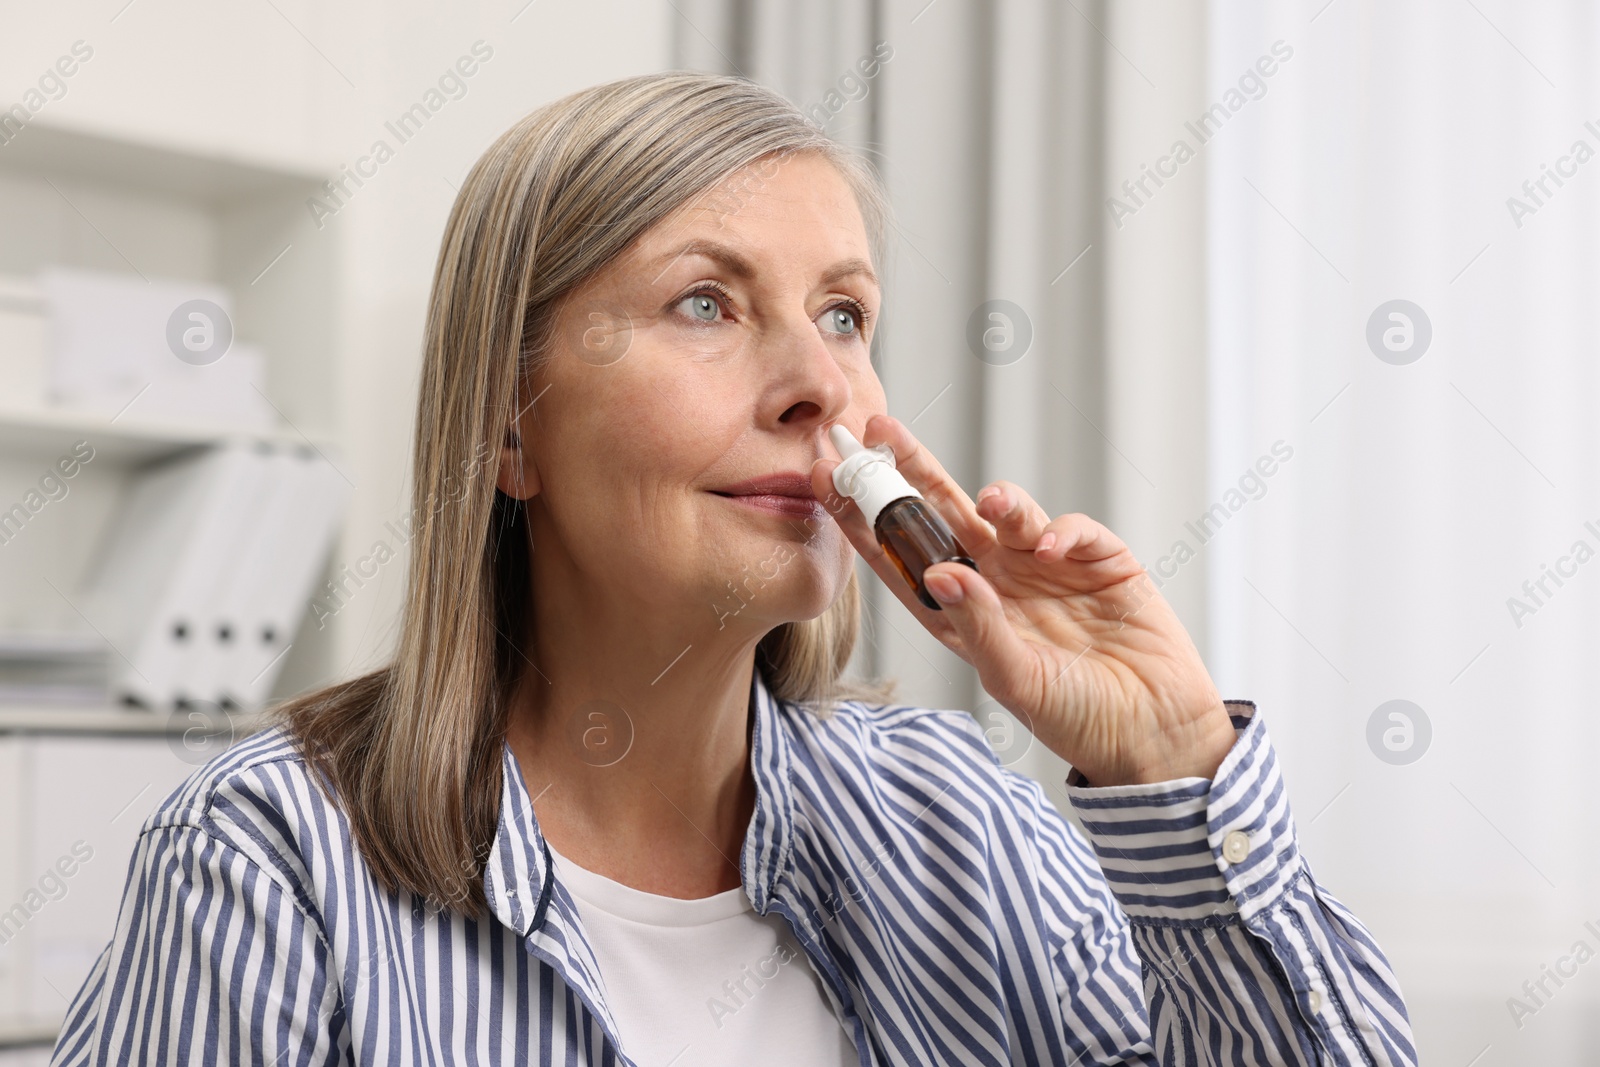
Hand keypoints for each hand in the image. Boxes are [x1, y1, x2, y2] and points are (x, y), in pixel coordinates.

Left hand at [810, 413, 1237, 785]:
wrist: (1155, 732)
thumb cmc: (1078, 716)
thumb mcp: (1018, 680)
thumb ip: (977, 626)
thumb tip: (934, 571)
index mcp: (963, 612)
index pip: (901, 558)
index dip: (864, 520)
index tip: (827, 480)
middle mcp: (997, 580)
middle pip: (942, 515)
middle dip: (909, 471)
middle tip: (875, 427)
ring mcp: (1046, 567)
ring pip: (1006, 511)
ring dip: (996, 498)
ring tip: (992, 502)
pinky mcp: (1099, 560)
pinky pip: (1072, 528)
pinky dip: (1063, 530)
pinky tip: (1056, 549)